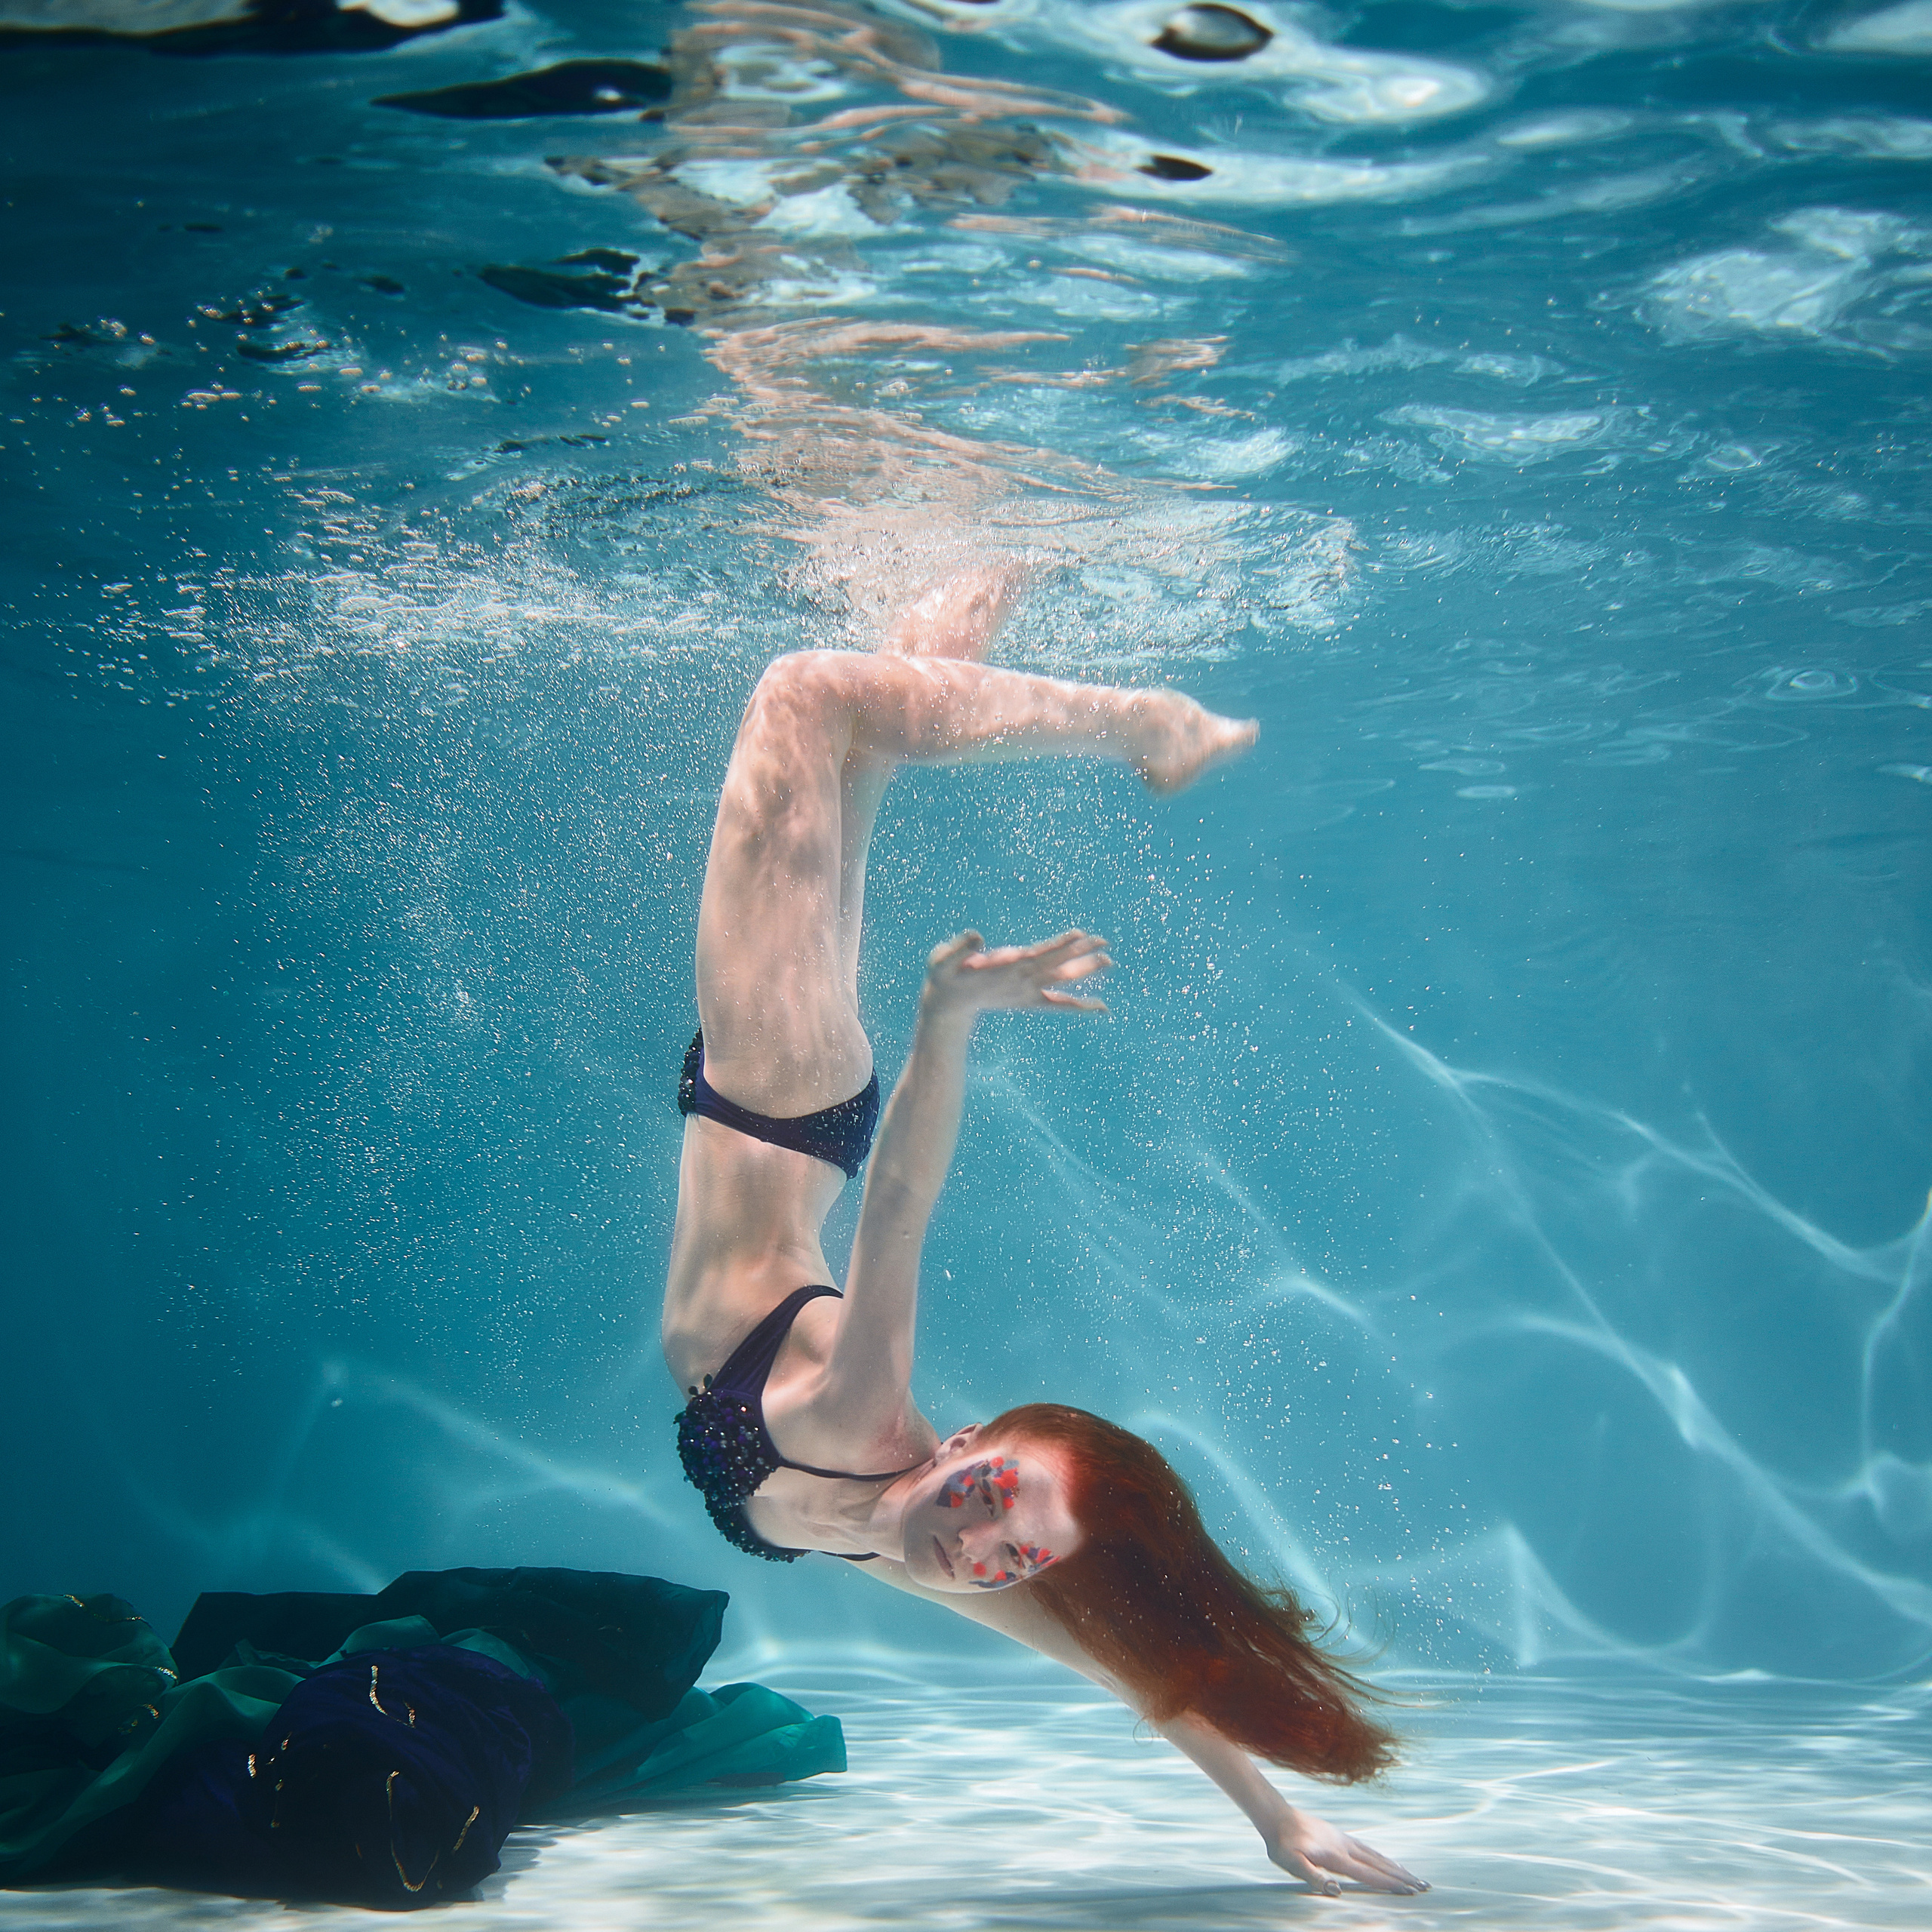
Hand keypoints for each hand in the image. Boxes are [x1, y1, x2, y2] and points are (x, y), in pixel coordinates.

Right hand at [921, 929, 1109, 1019]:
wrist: (947, 1005)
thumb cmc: (944, 976)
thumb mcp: (942, 960)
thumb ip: (958, 949)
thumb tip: (976, 937)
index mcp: (1004, 968)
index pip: (1037, 954)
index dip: (1058, 945)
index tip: (1078, 935)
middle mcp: (1020, 981)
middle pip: (1055, 965)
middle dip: (1079, 954)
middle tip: (1105, 944)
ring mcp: (1026, 991)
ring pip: (1060, 979)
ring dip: (1084, 969)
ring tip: (1108, 959)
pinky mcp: (1027, 999)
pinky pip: (1058, 1003)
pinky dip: (1078, 1005)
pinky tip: (1100, 1008)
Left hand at [1264, 1808, 1427, 1896]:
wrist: (1277, 1816)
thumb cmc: (1283, 1844)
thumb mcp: (1292, 1863)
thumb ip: (1313, 1877)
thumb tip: (1337, 1890)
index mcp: (1337, 1857)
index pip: (1370, 1874)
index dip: (1391, 1884)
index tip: (1411, 1891)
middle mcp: (1345, 1846)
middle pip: (1380, 1864)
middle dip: (1402, 1877)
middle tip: (1424, 1886)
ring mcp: (1343, 1839)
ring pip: (1376, 1855)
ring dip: (1395, 1866)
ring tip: (1412, 1875)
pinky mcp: (1339, 1835)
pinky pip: (1367, 1848)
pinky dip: (1382, 1856)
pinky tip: (1385, 1859)